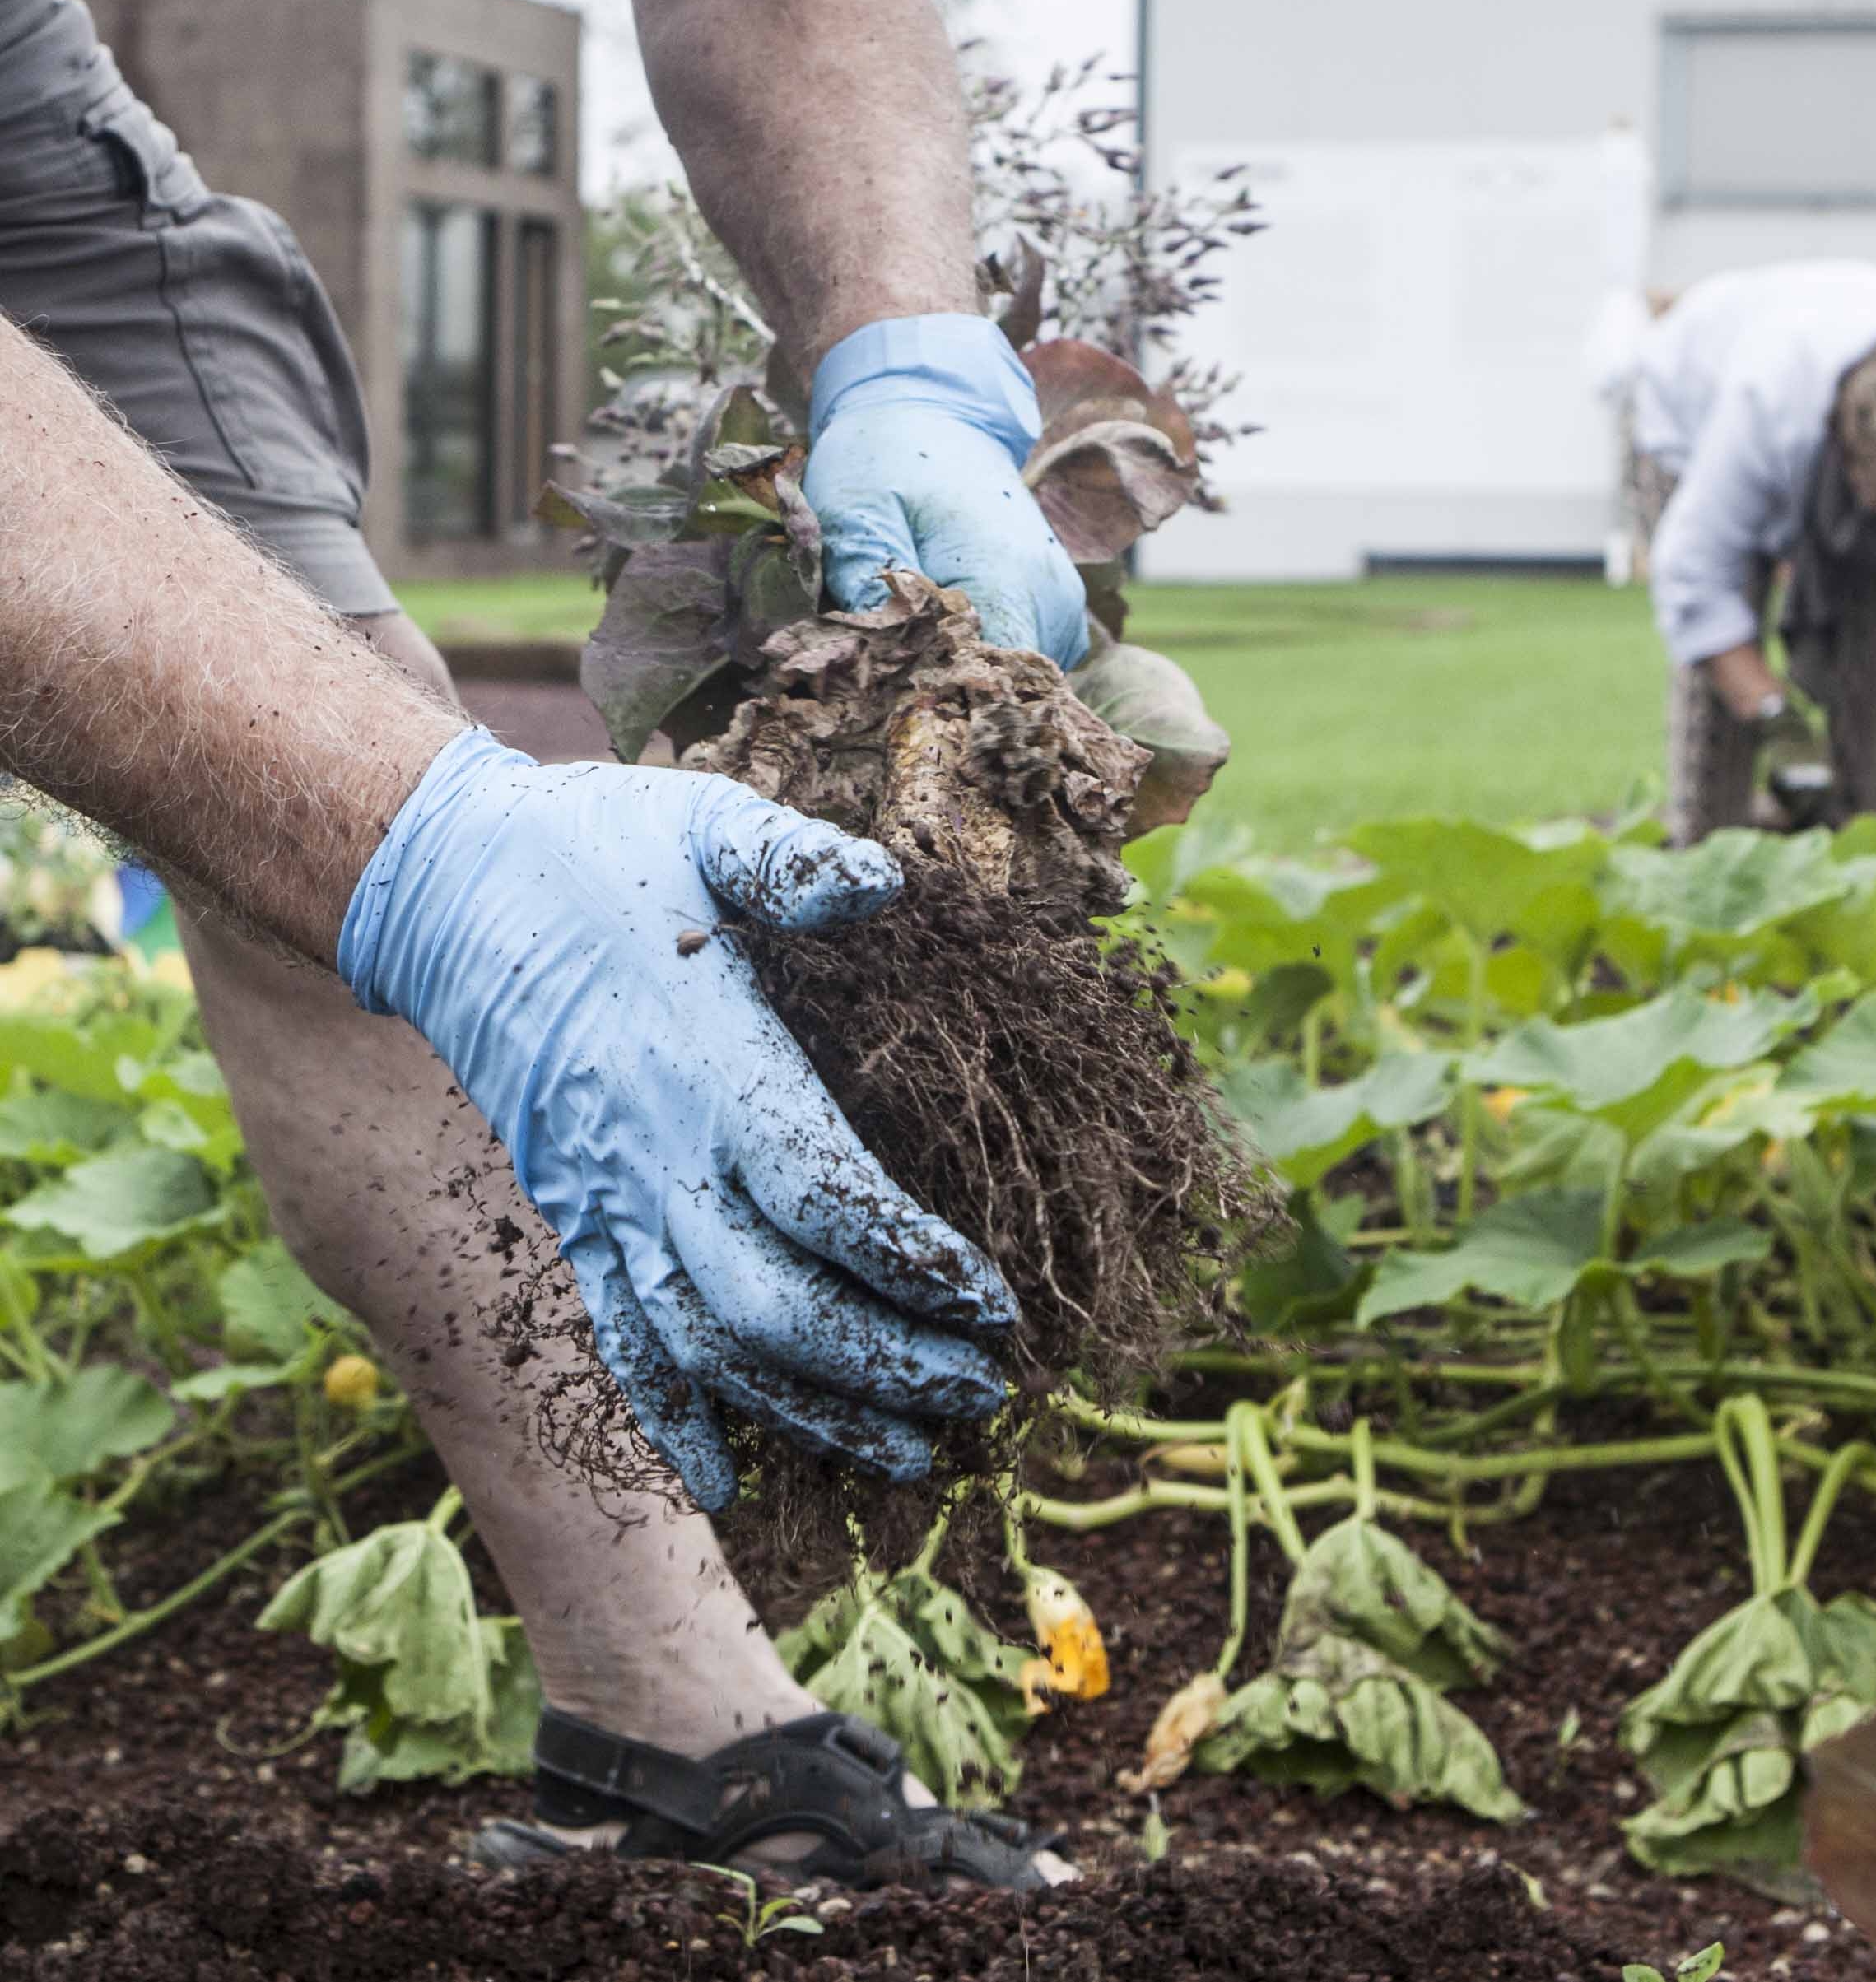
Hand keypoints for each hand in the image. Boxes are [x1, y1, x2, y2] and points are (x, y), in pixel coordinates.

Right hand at [340, 730, 1016, 1510]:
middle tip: (983, 1394)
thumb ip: (794, 860)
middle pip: (775, 1307)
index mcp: (708, 1070)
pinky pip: (621, 1346)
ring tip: (909, 1456)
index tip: (994, 1304)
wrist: (444, 888)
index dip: (912, 1265)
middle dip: (885, 1365)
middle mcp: (654, 1159)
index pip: (826, 1199)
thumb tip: (885, 880)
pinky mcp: (571, 1220)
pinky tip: (727, 1487)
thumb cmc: (599, 851)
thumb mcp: (705, 826)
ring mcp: (604, 1202)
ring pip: (708, 1351)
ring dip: (811, 1414)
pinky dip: (673, 1423)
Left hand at [804, 313, 1089, 666]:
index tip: (886, 691)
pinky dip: (991, 659)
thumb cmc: (888, 456)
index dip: (934, 700)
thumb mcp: (855, 507)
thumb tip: (873, 654)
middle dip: (948, 690)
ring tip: (917, 648)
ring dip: (970, 675)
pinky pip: (1031, 658)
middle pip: (1004, 688)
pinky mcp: (1059, 603)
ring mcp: (1062, 602)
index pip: (986, 682)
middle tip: (889, 671)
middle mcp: (1050, 597)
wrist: (935, 410)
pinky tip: (948, 637)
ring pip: (1019, 678)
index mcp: (1005, 576)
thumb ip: (865, 578)